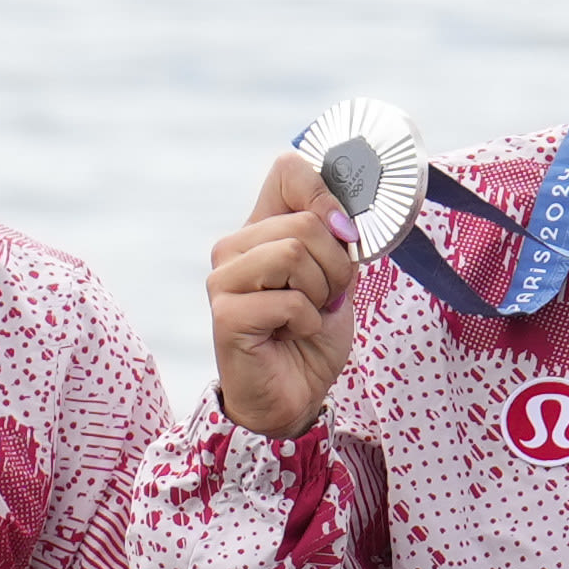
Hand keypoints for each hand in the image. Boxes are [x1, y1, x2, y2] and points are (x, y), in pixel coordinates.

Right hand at [209, 153, 363, 439]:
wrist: (293, 397)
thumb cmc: (311, 338)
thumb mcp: (337, 280)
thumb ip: (337, 242)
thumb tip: (343, 219)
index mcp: (261, 228)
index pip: (287, 170)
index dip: (325, 194)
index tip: (343, 233)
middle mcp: (235, 247)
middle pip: (306, 221)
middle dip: (337, 266)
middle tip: (327, 298)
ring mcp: (224, 279)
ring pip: (295, 252)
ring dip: (322, 293)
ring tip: (309, 315)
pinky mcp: (227, 314)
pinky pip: (289, 300)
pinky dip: (308, 322)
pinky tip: (291, 335)